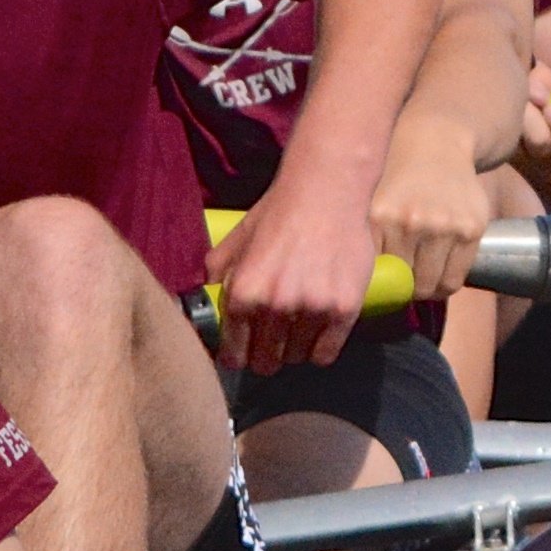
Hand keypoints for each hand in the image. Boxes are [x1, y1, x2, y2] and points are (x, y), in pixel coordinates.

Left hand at [212, 179, 380, 375]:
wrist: (327, 189)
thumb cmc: (279, 212)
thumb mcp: (238, 239)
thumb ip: (219, 274)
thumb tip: (206, 305)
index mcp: (244, 291)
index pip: (234, 354)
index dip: (237, 357)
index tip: (243, 354)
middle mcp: (276, 305)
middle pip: (266, 362)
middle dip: (266, 355)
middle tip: (272, 342)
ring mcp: (313, 309)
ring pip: (297, 358)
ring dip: (294, 348)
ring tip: (297, 326)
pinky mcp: (344, 309)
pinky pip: (326, 353)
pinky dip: (319, 348)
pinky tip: (318, 331)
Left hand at [365, 104, 488, 311]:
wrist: (436, 141)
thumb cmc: (395, 177)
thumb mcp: (371, 203)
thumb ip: (367, 242)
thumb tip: (364, 295)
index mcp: (379, 217)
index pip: (377, 279)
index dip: (380, 289)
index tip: (382, 287)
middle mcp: (412, 222)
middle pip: (408, 286)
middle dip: (405, 290)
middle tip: (404, 282)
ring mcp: (444, 226)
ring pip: (434, 286)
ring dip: (427, 288)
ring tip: (422, 276)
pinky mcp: (471, 229)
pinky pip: (457, 278)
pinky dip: (447, 281)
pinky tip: (440, 268)